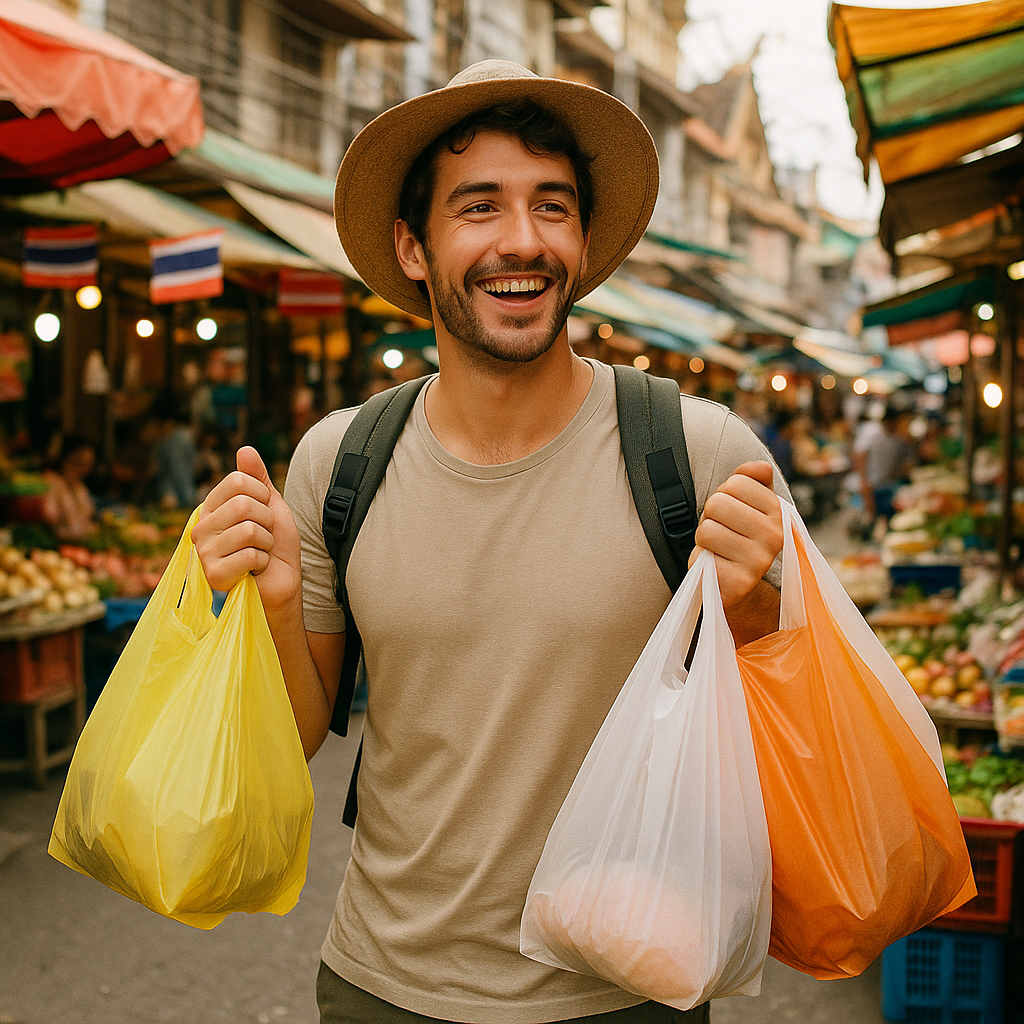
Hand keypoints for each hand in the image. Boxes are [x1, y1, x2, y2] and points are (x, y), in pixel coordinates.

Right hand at [190, 447, 301, 613]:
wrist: (283, 582)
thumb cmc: (276, 545)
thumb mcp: (271, 505)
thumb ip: (258, 478)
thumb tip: (245, 449)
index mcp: (212, 507)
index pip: (238, 481)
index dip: (263, 496)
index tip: (265, 513)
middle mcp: (201, 527)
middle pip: (243, 504)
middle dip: (267, 521)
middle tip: (264, 537)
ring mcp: (203, 551)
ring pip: (248, 530)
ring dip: (266, 543)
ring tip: (260, 552)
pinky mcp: (213, 574)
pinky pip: (250, 555)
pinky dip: (263, 562)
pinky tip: (256, 569)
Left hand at [688, 461, 782, 612]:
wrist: (745, 588)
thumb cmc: (742, 538)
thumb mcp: (752, 507)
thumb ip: (753, 480)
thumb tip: (759, 466)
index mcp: (779, 513)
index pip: (736, 483)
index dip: (724, 494)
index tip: (732, 513)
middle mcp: (774, 537)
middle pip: (718, 503)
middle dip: (710, 516)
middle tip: (721, 532)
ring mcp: (758, 562)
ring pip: (707, 530)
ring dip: (704, 539)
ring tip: (718, 549)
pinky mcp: (738, 583)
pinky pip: (701, 556)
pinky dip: (700, 560)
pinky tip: (715, 567)